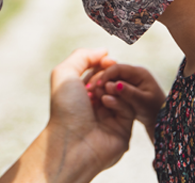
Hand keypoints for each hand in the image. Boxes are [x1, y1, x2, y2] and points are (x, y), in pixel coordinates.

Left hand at [0, 48, 134, 182]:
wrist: (73, 141)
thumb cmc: (66, 108)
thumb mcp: (65, 73)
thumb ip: (83, 56)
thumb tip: (104, 51)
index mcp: (80, 95)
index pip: (99, 73)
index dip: (104, 65)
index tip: (107, 61)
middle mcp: (95, 107)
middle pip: (113, 82)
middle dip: (109, 76)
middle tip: (102, 80)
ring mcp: (110, 118)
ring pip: (123, 94)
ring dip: (114, 88)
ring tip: (102, 91)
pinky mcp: (123, 130)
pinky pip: (129, 108)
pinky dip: (119, 101)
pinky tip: (107, 103)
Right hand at [88, 64, 164, 142]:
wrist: (159, 119)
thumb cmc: (154, 110)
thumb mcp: (143, 102)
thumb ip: (129, 93)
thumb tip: (114, 85)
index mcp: (139, 73)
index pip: (118, 68)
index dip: (105, 75)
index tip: (96, 86)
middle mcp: (132, 73)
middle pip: (111, 71)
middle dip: (100, 80)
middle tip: (89, 90)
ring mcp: (127, 80)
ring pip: (109, 78)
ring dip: (99, 85)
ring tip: (89, 94)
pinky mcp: (123, 87)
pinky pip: (110, 86)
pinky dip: (102, 91)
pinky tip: (94, 97)